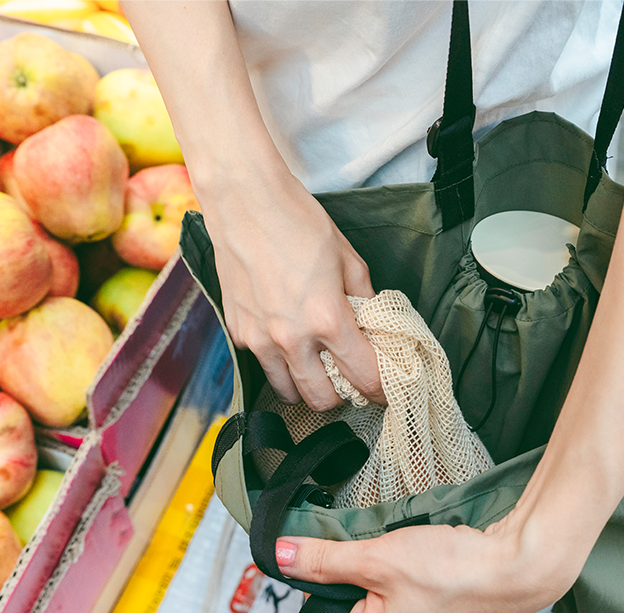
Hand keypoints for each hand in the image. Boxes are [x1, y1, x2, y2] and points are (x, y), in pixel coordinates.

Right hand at [203, 173, 384, 410]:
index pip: (363, 376)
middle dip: (341, 395)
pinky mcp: (238, 332)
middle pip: (322, 400)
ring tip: (317, 367)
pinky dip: (278, 360)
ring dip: (306, 386)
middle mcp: (292, 338)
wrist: (245, 202)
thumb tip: (374, 324)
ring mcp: (260, 339)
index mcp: (327, 320)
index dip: (380, 387)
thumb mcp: (348, 258)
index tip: (385, 387)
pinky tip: (286, 337)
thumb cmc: (297, 222)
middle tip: (349, 379)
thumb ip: (364, 299)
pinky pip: (263, 363)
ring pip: (288, 391)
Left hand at [274, 515, 577, 612]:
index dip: (334, 565)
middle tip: (395, 549)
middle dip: (367, 562)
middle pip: (352, 592)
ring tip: (419, 553)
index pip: (324, 598)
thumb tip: (279, 557)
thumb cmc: (454, 570)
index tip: (356, 547)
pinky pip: (407, 586)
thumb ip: (325, 559)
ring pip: (381, 585)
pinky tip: (433, 557)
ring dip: (392, 561)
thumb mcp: (377, 557)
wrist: (519, 566)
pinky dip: (414, 566)